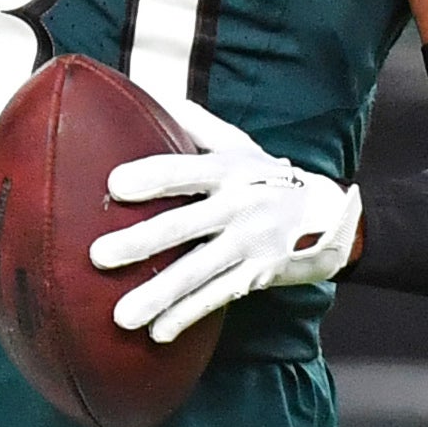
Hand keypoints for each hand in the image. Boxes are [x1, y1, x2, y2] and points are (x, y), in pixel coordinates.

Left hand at [88, 94, 361, 342]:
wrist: (328, 216)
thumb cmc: (262, 175)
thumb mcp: (238, 143)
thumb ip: (193, 123)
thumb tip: (147, 92)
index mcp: (229, 170)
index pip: (186, 170)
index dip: (153, 176)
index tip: (115, 183)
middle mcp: (239, 207)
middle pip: (185, 226)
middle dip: (142, 242)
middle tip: (99, 255)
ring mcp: (248, 246)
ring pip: (198, 272)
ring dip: (159, 295)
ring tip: (120, 316)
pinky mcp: (255, 277)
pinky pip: (216, 298)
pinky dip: (187, 317)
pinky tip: (157, 333)